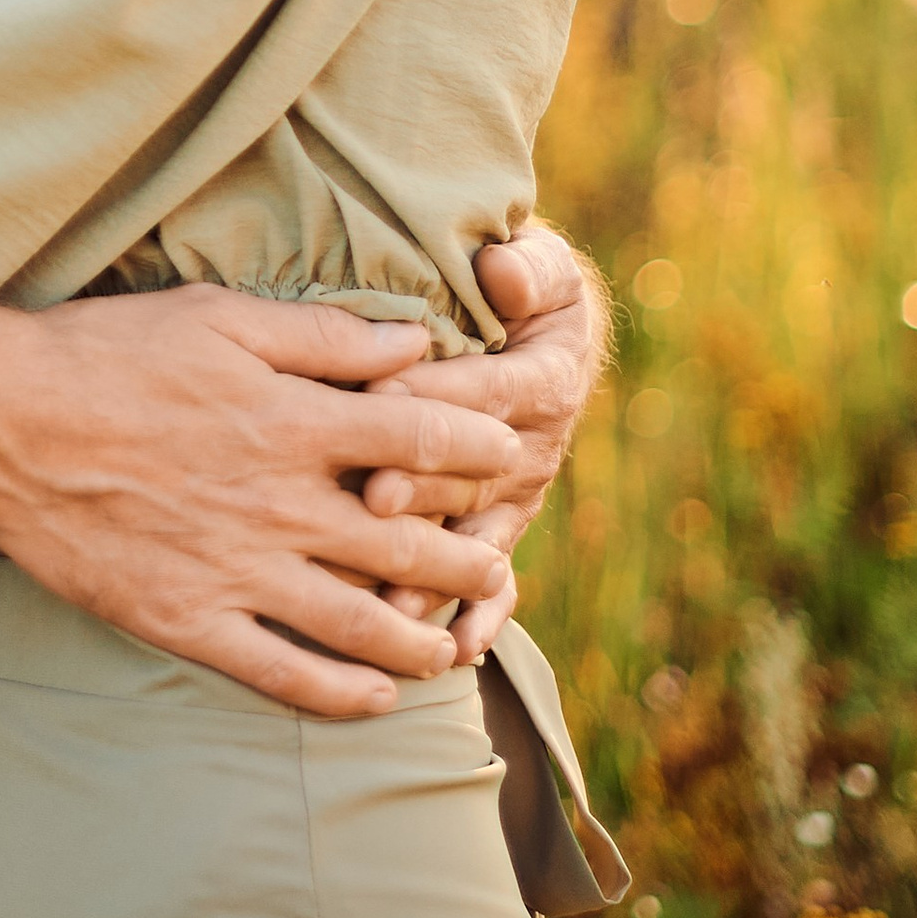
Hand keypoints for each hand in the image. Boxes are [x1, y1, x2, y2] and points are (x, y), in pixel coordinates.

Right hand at [0, 284, 522, 718]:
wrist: (2, 421)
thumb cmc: (106, 352)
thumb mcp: (219, 317)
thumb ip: (325, 336)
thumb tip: (416, 342)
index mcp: (293, 422)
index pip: (420, 441)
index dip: (477, 449)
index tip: (508, 454)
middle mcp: (280, 505)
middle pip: (407, 544)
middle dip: (467, 560)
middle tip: (498, 569)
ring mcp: (237, 572)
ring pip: (361, 625)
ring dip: (423, 641)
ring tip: (455, 648)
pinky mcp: (189, 621)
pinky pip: (283, 676)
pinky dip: (340, 696)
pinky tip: (374, 701)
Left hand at [363, 224, 609, 665]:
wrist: (544, 334)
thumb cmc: (526, 291)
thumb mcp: (538, 267)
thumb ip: (527, 268)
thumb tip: (501, 268)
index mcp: (542, 379)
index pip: (487, 390)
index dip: (439, 396)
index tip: (380, 399)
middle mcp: (533, 447)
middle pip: (474, 472)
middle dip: (423, 486)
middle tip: (373, 497)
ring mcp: (516, 497)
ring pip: (474, 536)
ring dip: (436, 569)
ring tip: (395, 601)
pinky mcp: (499, 529)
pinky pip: (496, 583)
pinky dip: (481, 618)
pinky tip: (455, 650)